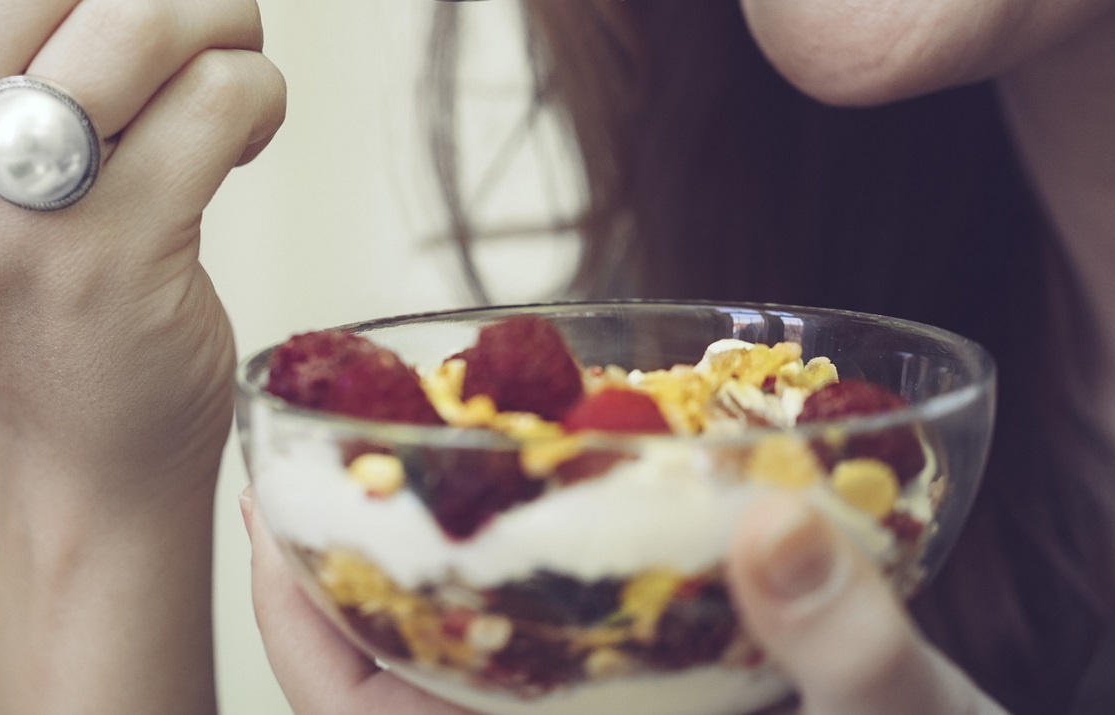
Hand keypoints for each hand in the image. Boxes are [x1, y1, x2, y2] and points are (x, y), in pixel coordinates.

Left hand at [244, 489, 1008, 714]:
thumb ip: (851, 651)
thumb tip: (772, 524)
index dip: (299, 626)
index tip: (263, 506)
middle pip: (401, 670)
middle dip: (350, 557)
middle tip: (316, 430)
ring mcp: (622, 707)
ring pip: (481, 641)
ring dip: (438, 544)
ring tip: (411, 427)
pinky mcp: (669, 680)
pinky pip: (567, 620)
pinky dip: (541, 543)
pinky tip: (547, 465)